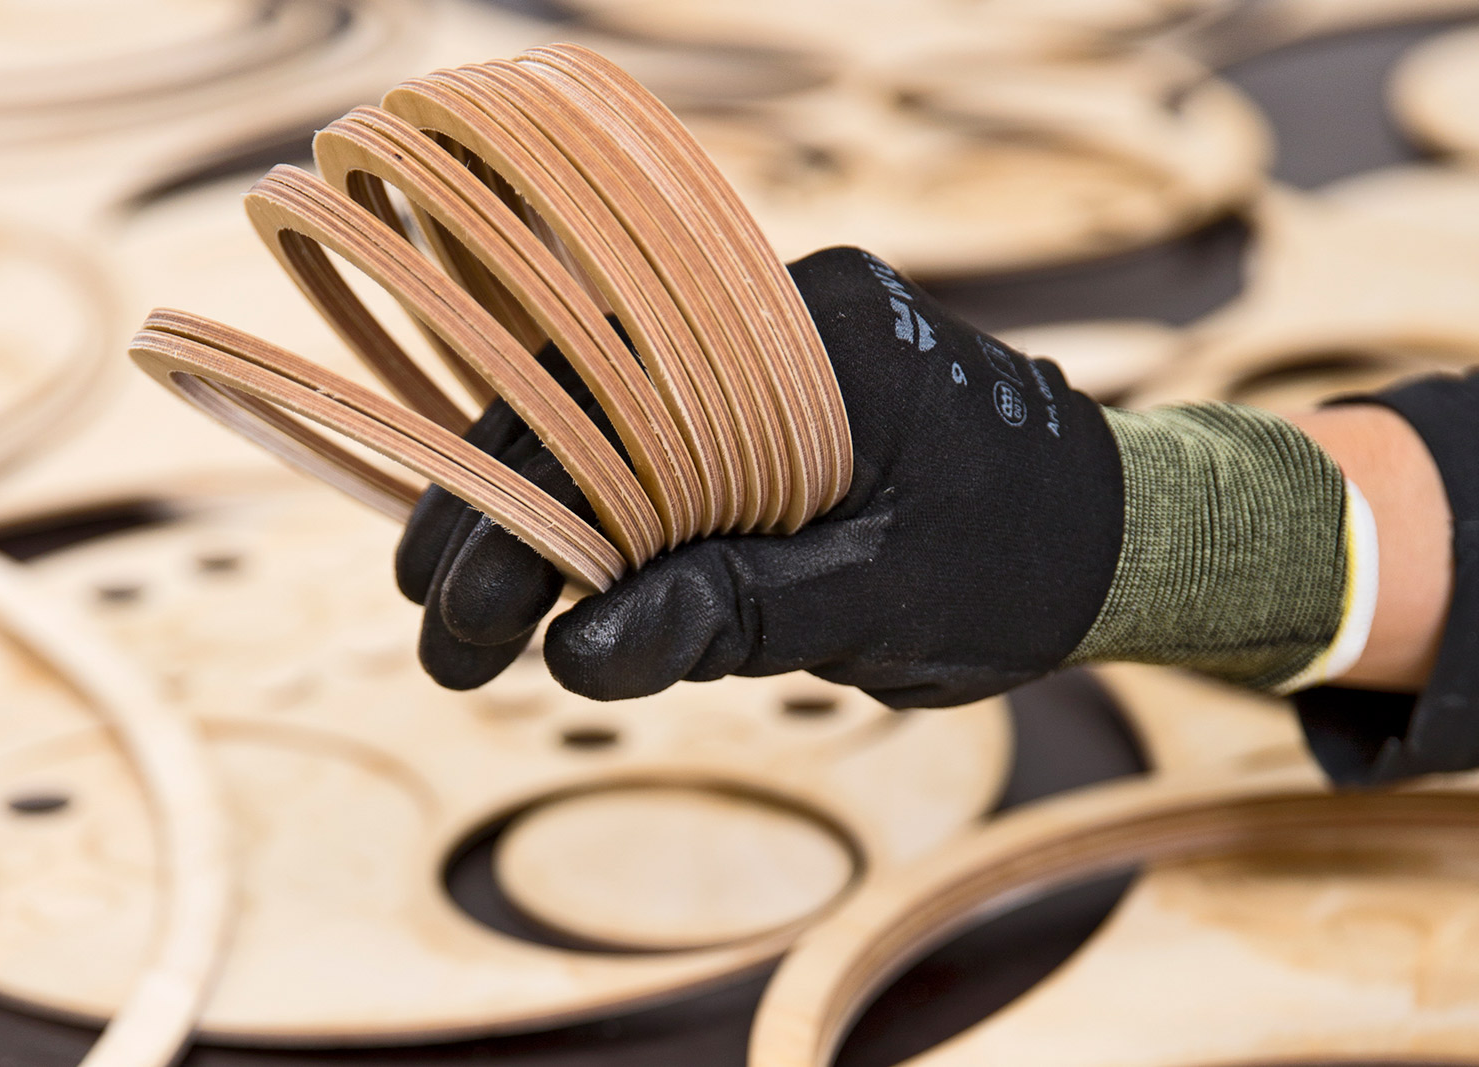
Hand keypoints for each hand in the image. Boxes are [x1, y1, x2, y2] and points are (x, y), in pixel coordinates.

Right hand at [397, 247, 1125, 702]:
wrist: (1123, 539)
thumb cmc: (1025, 564)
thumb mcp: (883, 598)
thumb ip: (735, 612)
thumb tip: (576, 654)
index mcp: (816, 331)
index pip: (616, 392)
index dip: (515, 498)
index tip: (453, 603)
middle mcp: (779, 318)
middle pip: (593, 400)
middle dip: (504, 517)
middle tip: (441, 633)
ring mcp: (771, 359)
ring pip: (612, 426)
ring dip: (538, 519)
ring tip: (469, 618)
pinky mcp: (769, 411)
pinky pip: (658, 448)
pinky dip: (601, 514)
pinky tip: (548, 579)